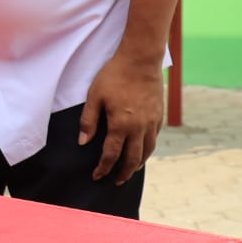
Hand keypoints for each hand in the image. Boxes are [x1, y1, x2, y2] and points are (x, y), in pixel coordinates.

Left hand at [81, 52, 163, 184]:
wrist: (141, 60)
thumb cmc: (115, 75)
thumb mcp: (95, 96)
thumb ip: (88, 121)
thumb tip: (83, 142)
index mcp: (120, 125)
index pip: (111, 155)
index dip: (103, 168)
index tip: (97, 176)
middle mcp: (138, 128)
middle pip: (132, 159)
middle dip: (122, 173)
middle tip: (115, 182)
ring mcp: (151, 123)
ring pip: (147, 152)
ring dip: (137, 165)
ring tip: (130, 171)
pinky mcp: (159, 116)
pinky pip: (154, 139)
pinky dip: (148, 150)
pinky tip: (142, 151)